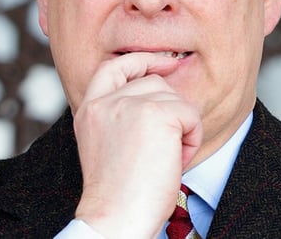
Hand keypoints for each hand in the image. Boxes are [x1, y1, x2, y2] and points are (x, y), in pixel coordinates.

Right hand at [72, 53, 202, 238]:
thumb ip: (121, 116)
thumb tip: (159, 91)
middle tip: (163, 149)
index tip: (165, 63)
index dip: (141, 61)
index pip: (113, 67)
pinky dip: (192, 140)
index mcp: (88, 110)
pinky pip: (190, 115)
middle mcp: (105, 102)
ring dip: (181, 128)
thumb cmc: (119, 195)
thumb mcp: (107, 144)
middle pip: (154, 83)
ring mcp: (129, 104)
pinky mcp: (155, 113)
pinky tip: (176, 161)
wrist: (117, 219)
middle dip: (170, 111)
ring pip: (175, 99)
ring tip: (166, 159)